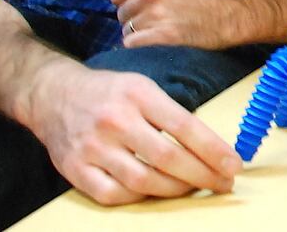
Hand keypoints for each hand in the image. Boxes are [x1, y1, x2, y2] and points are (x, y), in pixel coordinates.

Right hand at [25, 62, 240, 205]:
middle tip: (223, 182)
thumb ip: (170, 113)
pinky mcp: (73, 169)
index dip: (213, 150)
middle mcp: (114, 121)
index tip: (234, 164)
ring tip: (194, 188)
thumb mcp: (142, 87)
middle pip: (167, 158)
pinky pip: (112, 195)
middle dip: (202, 175)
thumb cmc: (108, 92)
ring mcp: (92, 147)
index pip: (184, 126)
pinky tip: (154, 193)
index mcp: (138, 94)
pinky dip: (138, 199)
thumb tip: (209, 146)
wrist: (51, 94)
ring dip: (175, 190)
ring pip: (142, 181)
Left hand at [105, 0, 232, 49]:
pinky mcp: (163, 34)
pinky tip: (156, 38)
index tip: (146, 1)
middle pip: (120, 13)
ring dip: (139, 31)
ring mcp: (158, 13)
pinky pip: (133, 43)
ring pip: (126, 29)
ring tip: (158, 26)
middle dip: (134, 17)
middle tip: (156, 15)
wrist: (219, 15)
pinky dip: (140, 44)